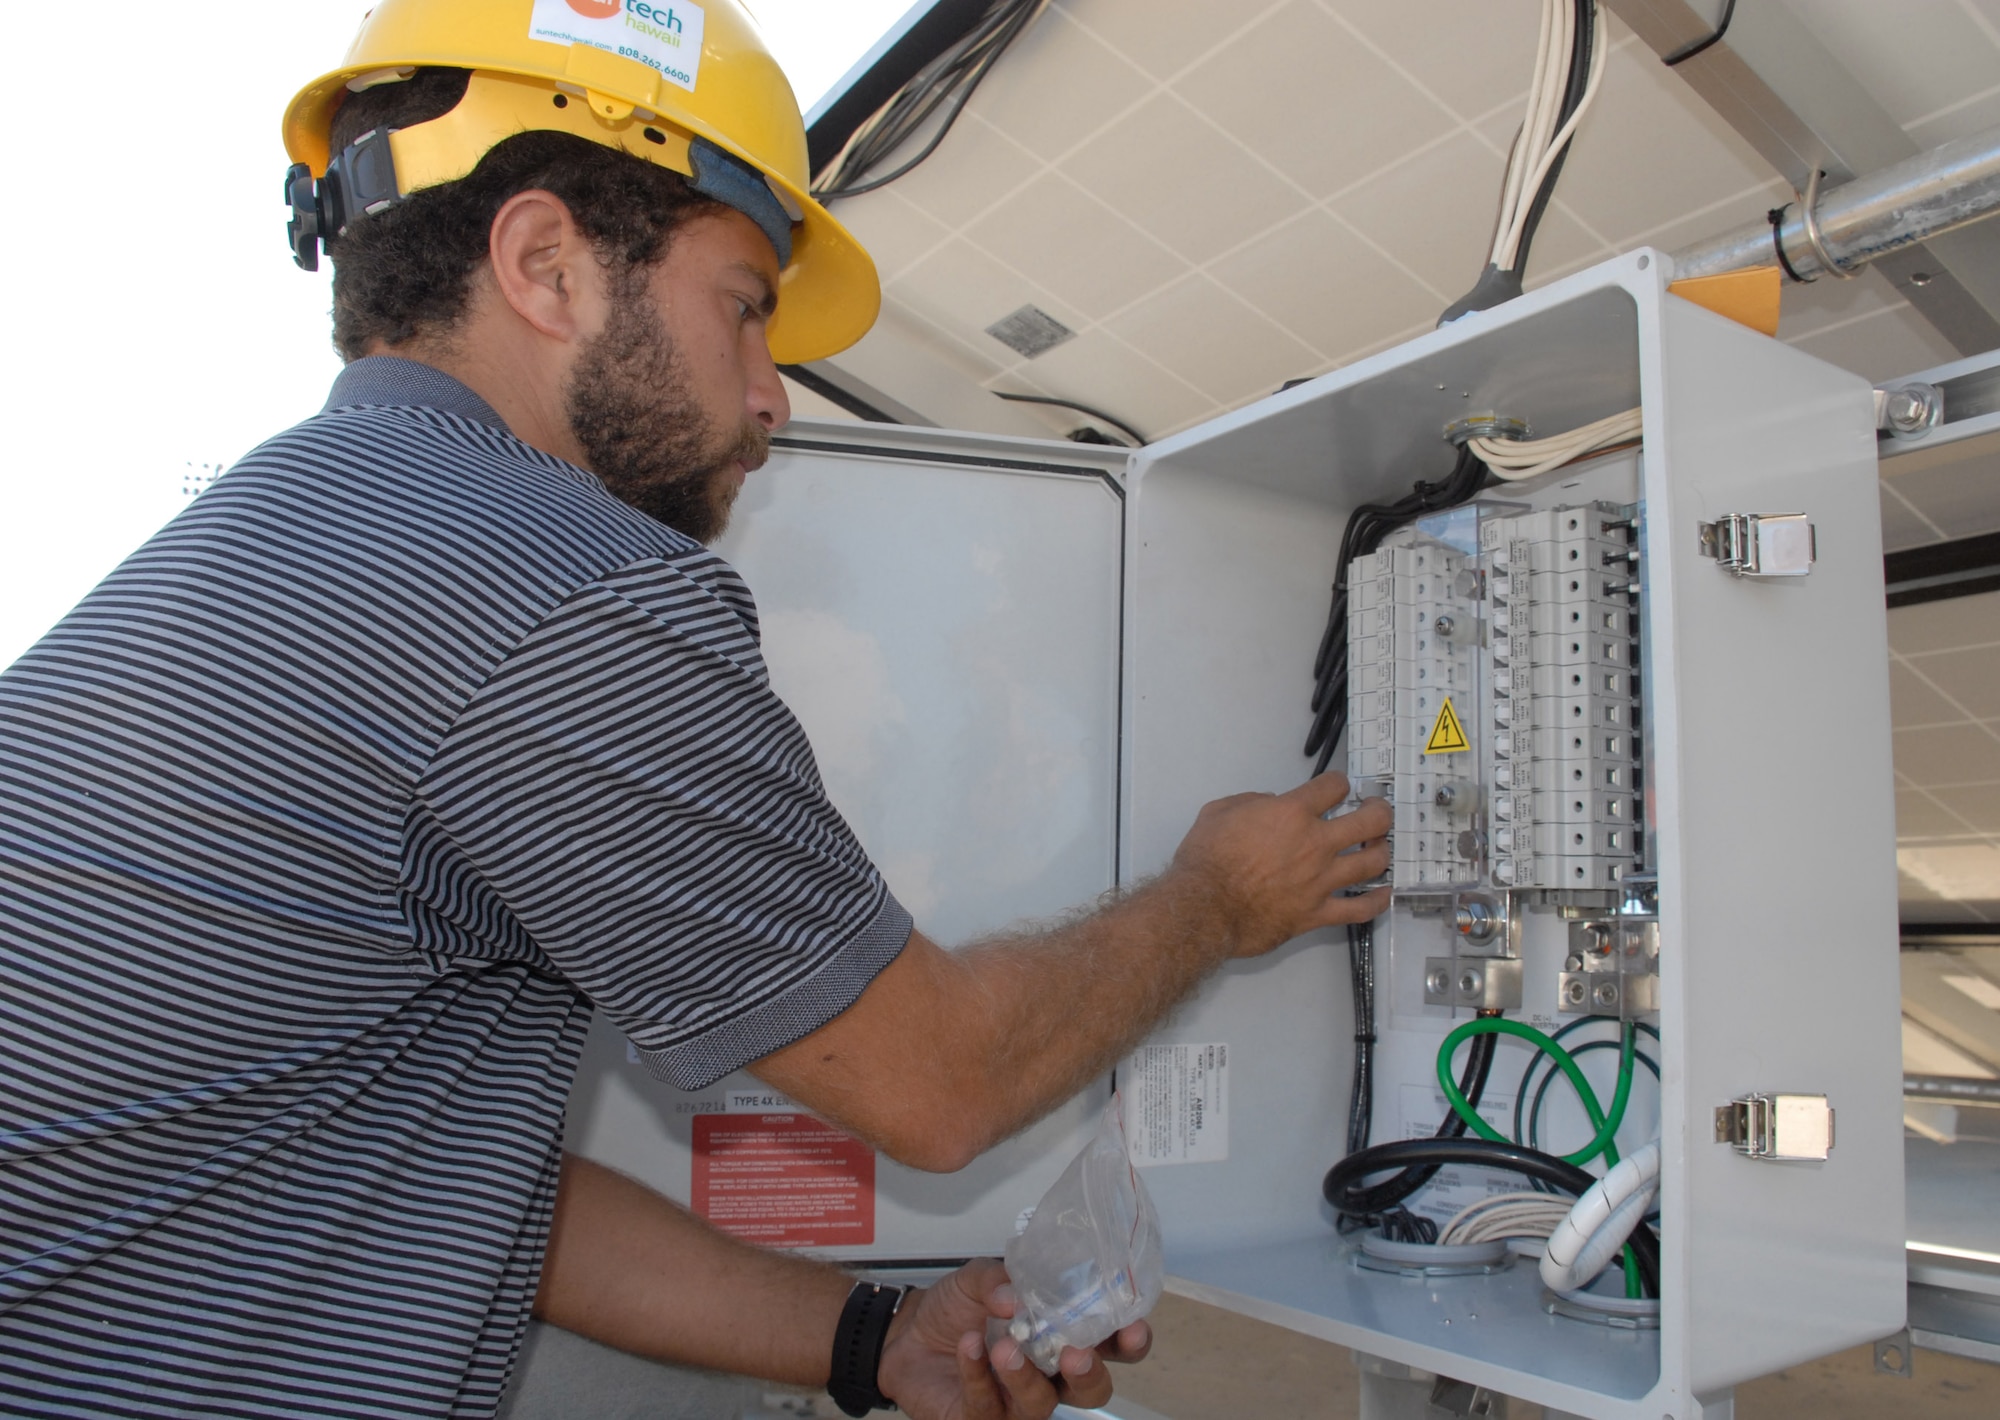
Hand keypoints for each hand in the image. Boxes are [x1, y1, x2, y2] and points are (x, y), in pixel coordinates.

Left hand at [876, 1259, 1151, 1419]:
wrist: (905, 1333)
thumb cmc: (955, 1308)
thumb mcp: (978, 1277)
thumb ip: (1000, 1279)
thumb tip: (1014, 1296)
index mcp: (1063, 1336)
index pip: (1112, 1346)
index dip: (1129, 1341)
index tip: (1131, 1327)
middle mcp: (1050, 1375)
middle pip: (1092, 1390)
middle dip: (1090, 1373)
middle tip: (1075, 1353)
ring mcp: (1017, 1402)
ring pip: (1041, 1405)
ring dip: (1025, 1376)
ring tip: (1004, 1347)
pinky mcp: (982, 1419)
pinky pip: (987, 1407)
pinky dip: (977, 1375)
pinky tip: (967, 1347)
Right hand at [1171, 770, 1390, 957]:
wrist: (1204, 908)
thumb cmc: (1206, 859)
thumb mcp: (1217, 812)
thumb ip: (1249, 801)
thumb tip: (1269, 803)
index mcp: (1291, 813)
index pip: (1332, 787)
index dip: (1338, 783)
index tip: (1336, 787)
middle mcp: (1315, 843)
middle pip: (1369, 821)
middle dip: (1379, 812)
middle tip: (1377, 812)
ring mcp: (1321, 880)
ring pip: (1372, 862)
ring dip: (1381, 851)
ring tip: (1379, 847)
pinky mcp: (1318, 913)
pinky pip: (1359, 909)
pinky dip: (1377, 901)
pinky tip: (1384, 893)